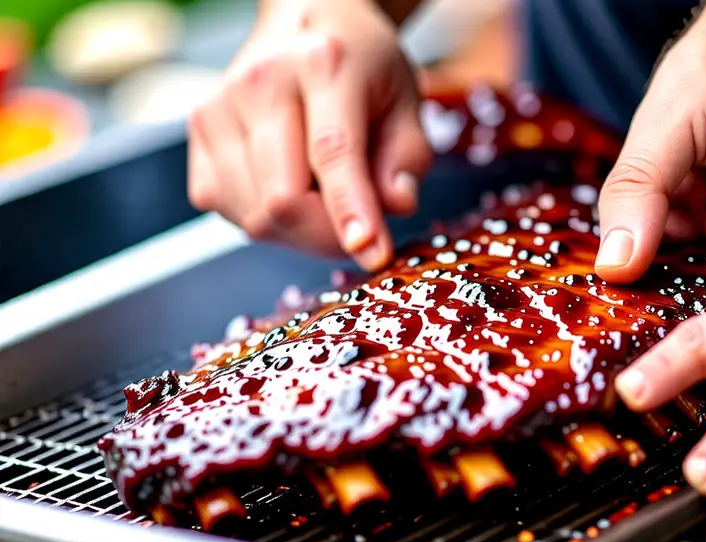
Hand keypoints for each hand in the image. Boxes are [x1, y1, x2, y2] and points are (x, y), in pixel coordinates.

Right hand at [187, 0, 430, 270]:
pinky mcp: (198, 137)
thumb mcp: (406, 101)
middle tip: (363, 232)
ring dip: (301, 232)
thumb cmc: (360, 67)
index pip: (332, 151)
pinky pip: (230, 212)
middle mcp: (260, 83)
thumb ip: (406, 158)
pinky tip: (292, 190)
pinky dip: (268, 221)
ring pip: (255, 216)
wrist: (305, 24)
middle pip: (284, 199)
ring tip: (327, 199)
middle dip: (330, 236)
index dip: (350, 211)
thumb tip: (395, 206)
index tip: (372, 253)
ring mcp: (219, 110)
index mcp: (323, 65)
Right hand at [594, 5, 705, 282]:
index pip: (618, 242)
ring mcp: (704, 206)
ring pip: (701, 256)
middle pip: (660, 258)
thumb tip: (612, 264)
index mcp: (631, 182)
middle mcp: (662, 199)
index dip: (628, 268)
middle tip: (692, 240)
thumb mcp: (665, 134)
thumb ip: (638, 193)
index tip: (641, 287)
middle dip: (675, 261)